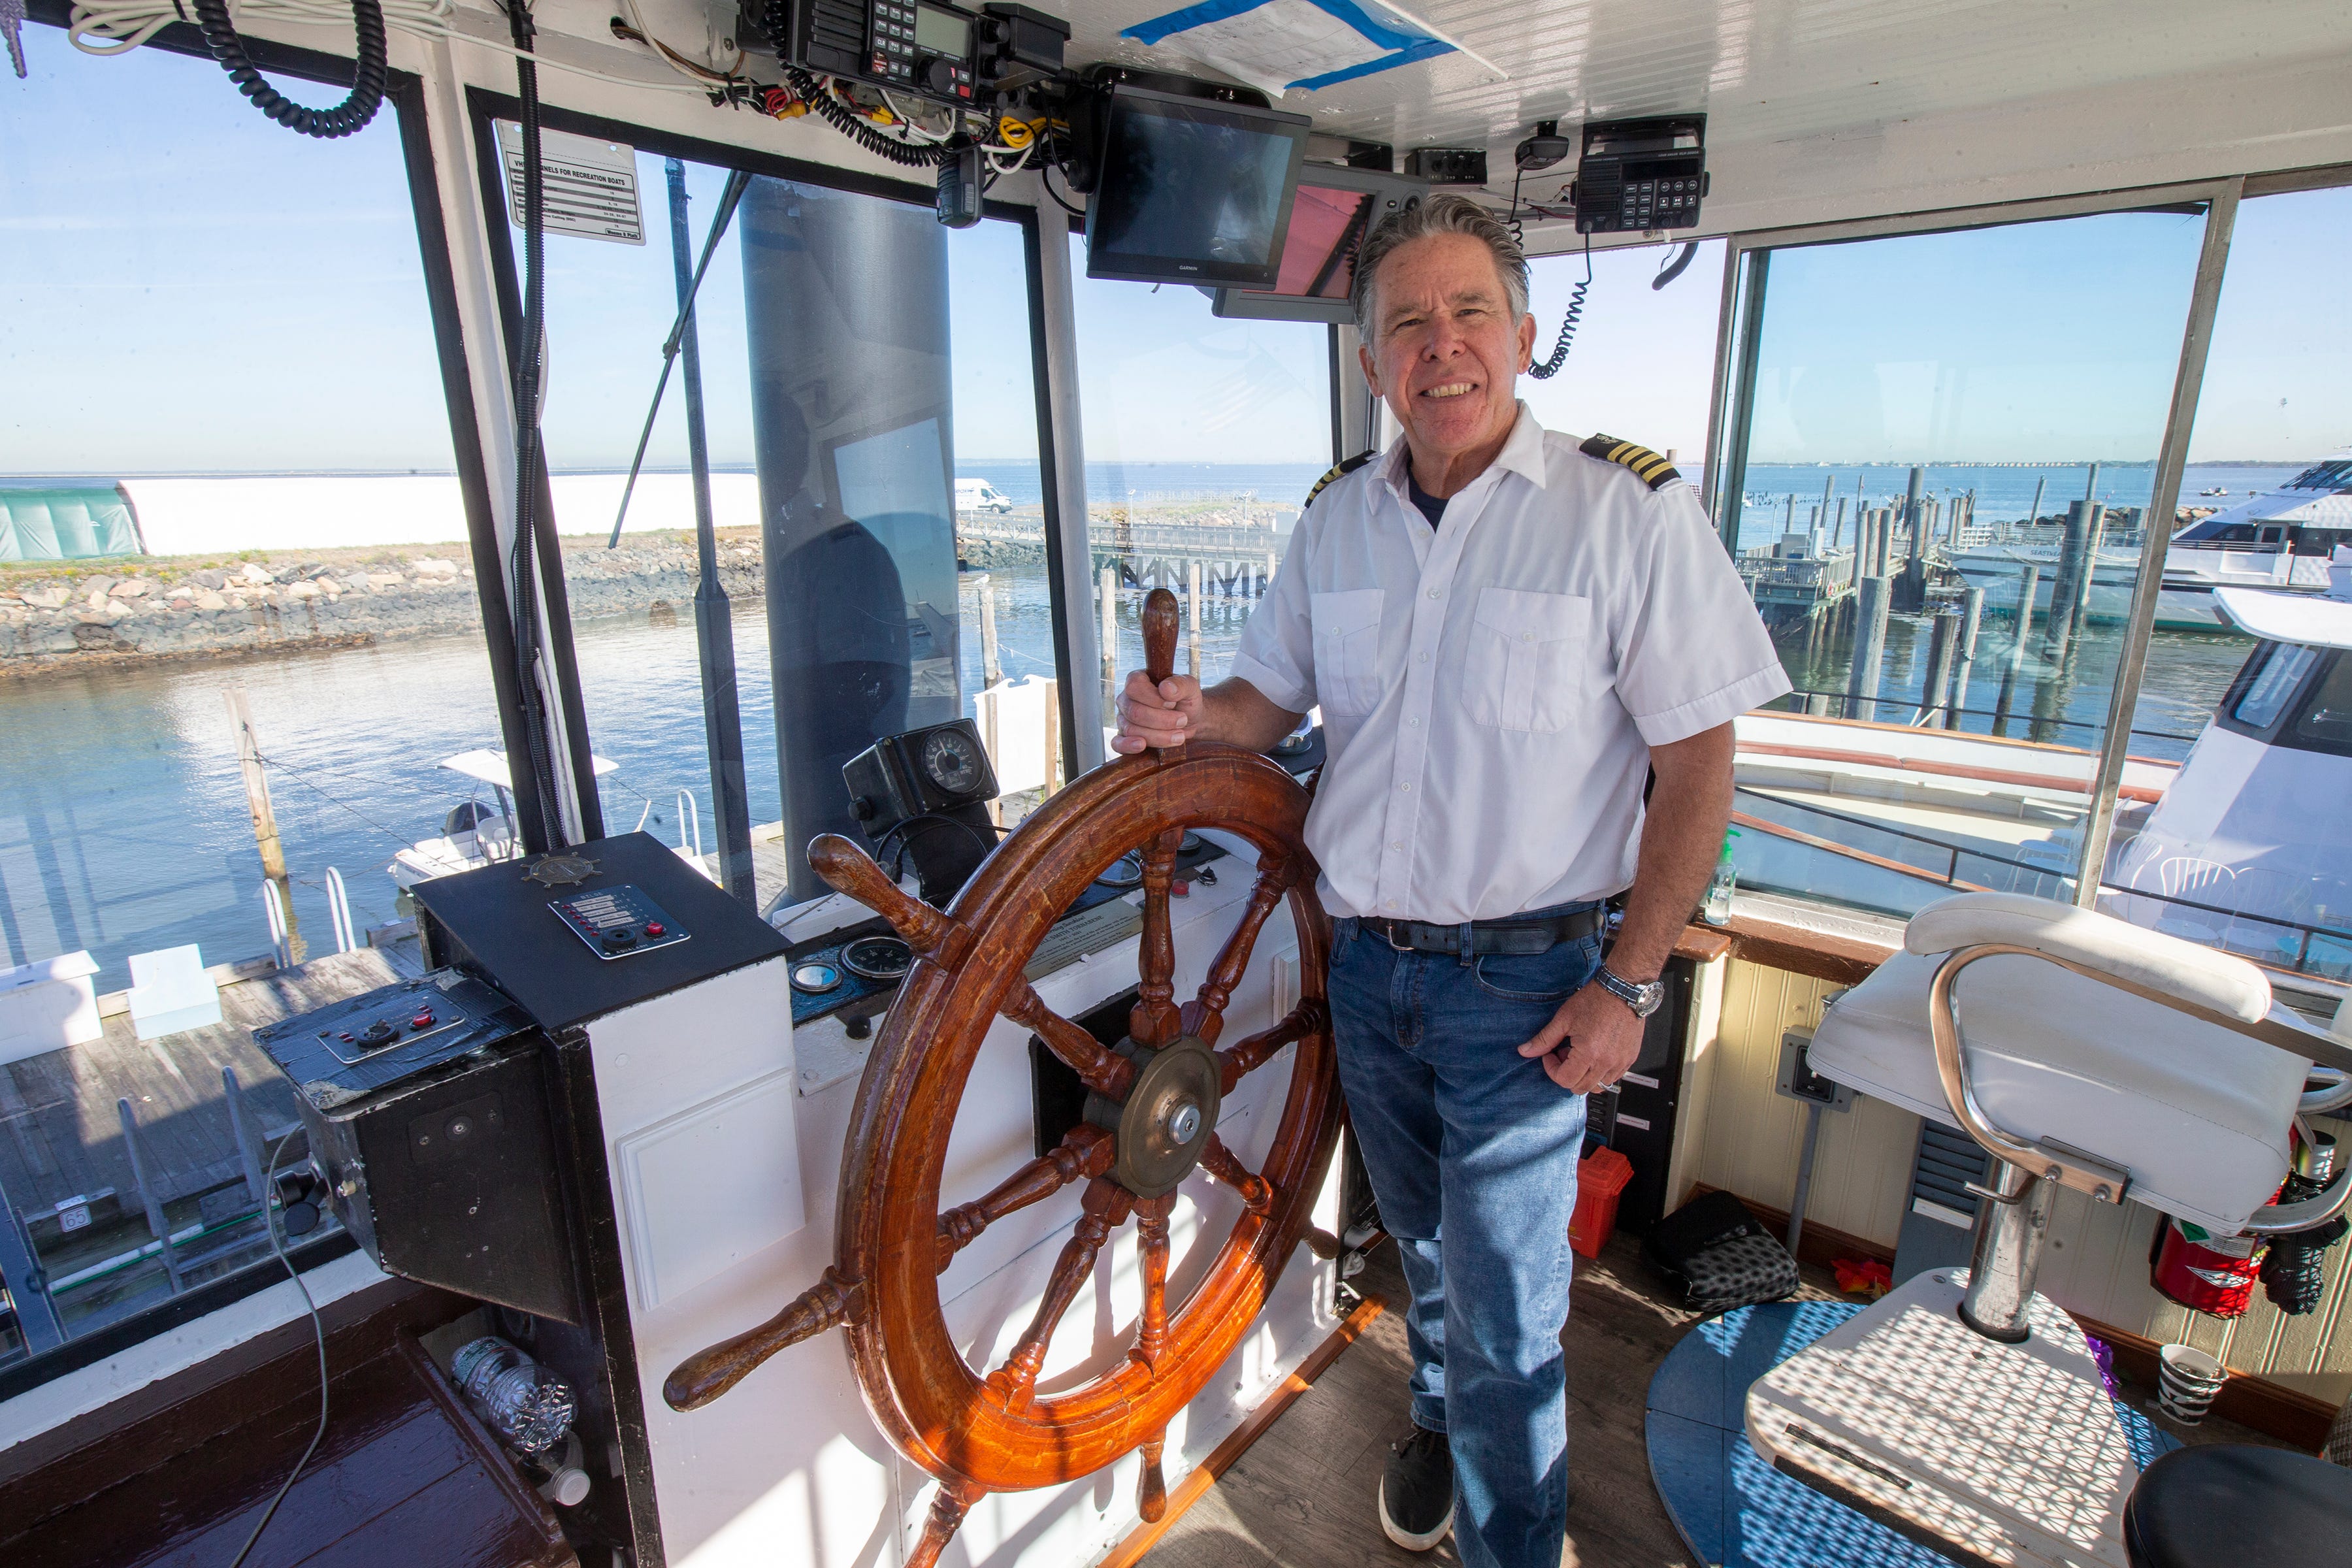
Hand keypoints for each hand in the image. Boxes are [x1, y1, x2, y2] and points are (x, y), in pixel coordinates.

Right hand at [1111, 668, 1201, 754]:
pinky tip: (1141, 746)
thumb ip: (1180, 684)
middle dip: (1161, 720)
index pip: (1134, 687)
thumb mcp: (1190, 687)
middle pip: (1134, 712)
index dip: (1154, 698)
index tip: (1173, 704)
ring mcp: (1124, 719)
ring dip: (1158, 736)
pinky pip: (1117, 744)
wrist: (1191, 720)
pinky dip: (1128, 746)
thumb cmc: (1186, 700)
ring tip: (1179, 736)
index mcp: (1137, 680)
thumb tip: (1165, 688)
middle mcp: (1126, 699)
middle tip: (1182, 721)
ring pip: (1132, 730)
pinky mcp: (1125, 737)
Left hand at [1517, 980, 1643, 1093]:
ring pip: (1598, 1086)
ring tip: (1581, 1054)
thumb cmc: (1596, 1000)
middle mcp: (1607, 1062)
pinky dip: (1601, 1073)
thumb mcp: (1564, 1018)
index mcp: (1589, 1054)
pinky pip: (1613, 1077)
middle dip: (1567, 1075)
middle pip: (1580, 1088)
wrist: (1621, 989)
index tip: (1550, 1055)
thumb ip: (1544, 1039)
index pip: (1565, 1080)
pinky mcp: (1630, 1059)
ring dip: (1585, 1076)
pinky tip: (1596, 1055)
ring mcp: (1621, 1062)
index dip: (1552, 1069)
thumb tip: (1526, 1051)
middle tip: (1564, 1054)